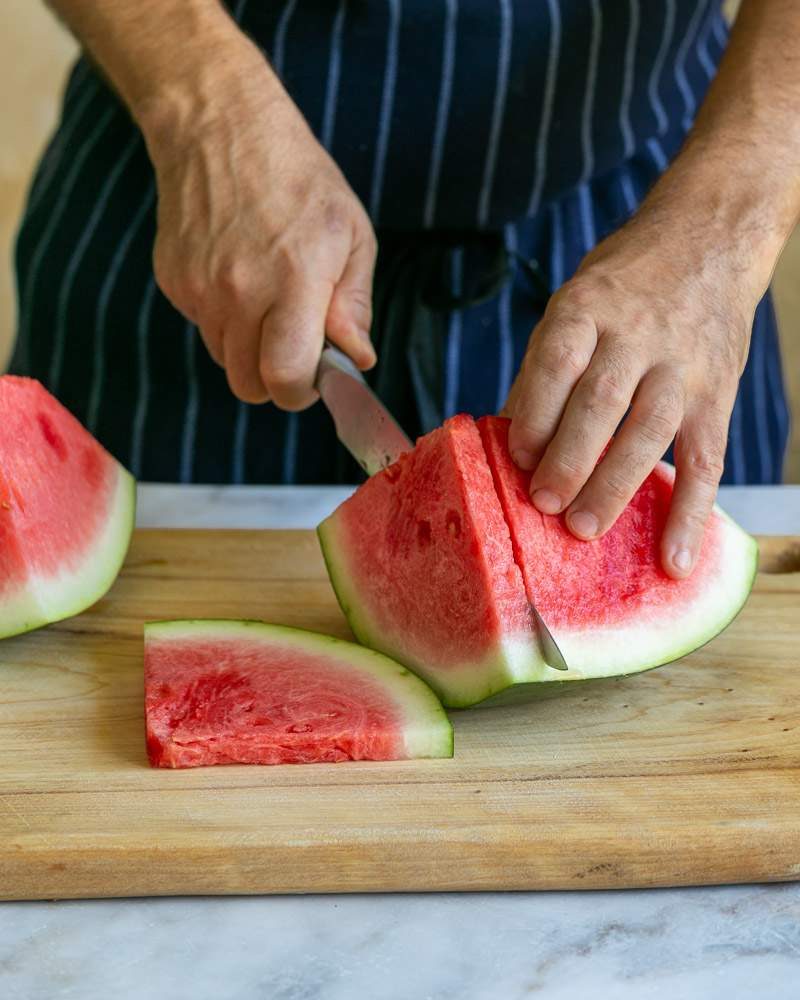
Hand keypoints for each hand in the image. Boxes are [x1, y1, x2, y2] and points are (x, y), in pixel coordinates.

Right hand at [144, 39, 376, 408]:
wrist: (221, 127)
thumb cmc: (300, 181)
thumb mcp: (351, 234)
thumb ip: (354, 305)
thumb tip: (356, 360)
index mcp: (293, 280)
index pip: (285, 378)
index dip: (302, 391)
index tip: (315, 377)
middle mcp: (239, 291)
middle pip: (250, 386)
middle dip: (276, 379)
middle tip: (295, 348)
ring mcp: (199, 288)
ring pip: (226, 360)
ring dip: (250, 349)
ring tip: (268, 300)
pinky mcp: (173, 282)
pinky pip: (204, 327)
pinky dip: (224, 319)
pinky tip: (238, 276)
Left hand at [504, 186, 761, 579]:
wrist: (708, 238)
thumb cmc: (623, 283)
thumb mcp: (573, 302)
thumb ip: (544, 368)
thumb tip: (507, 439)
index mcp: (587, 307)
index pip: (557, 363)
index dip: (535, 415)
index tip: (516, 458)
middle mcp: (637, 334)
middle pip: (601, 402)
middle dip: (569, 458)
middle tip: (544, 504)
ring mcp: (683, 365)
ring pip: (650, 432)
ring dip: (615, 485)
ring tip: (582, 530)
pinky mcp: (719, 393)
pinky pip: (708, 459)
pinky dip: (691, 513)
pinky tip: (674, 558)